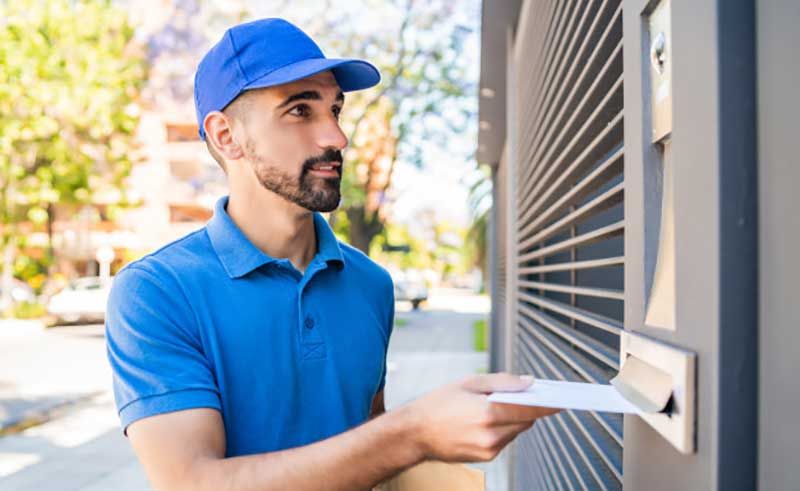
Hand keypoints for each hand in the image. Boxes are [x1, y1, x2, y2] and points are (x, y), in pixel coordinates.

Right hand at [403, 372, 559, 462]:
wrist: (415, 433)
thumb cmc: (437, 404)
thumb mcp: (469, 383)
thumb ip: (502, 382)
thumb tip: (528, 382)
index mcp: (488, 414)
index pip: (530, 409)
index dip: (548, 403)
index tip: (562, 399)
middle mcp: (491, 435)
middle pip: (526, 420)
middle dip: (527, 406)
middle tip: (523, 393)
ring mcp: (489, 449)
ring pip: (516, 430)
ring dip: (513, 417)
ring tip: (495, 404)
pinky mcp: (486, 457)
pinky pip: (504, 438)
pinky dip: (502, 427)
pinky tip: (486, 418)